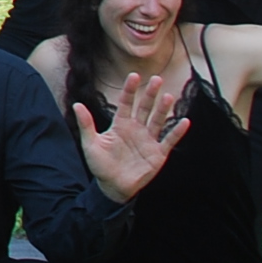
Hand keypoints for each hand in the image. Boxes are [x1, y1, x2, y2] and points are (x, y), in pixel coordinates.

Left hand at [76, 72, 192, 202]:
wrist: (112, 186)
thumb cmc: (101, 165)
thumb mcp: (91, 144)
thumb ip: (86, 124)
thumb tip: (76, 104)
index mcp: (121, 124)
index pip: (126, 103)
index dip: (130, 90)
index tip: (134, 76)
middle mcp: (136, 129)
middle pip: (145, 108)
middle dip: (150, 94)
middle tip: (156, 79)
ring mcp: (148, 140)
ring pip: (158, 121)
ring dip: (163, 109)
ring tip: (168, 96)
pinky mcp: (157, 154)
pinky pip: (169, 140)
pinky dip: (177, 132)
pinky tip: (185, 121)